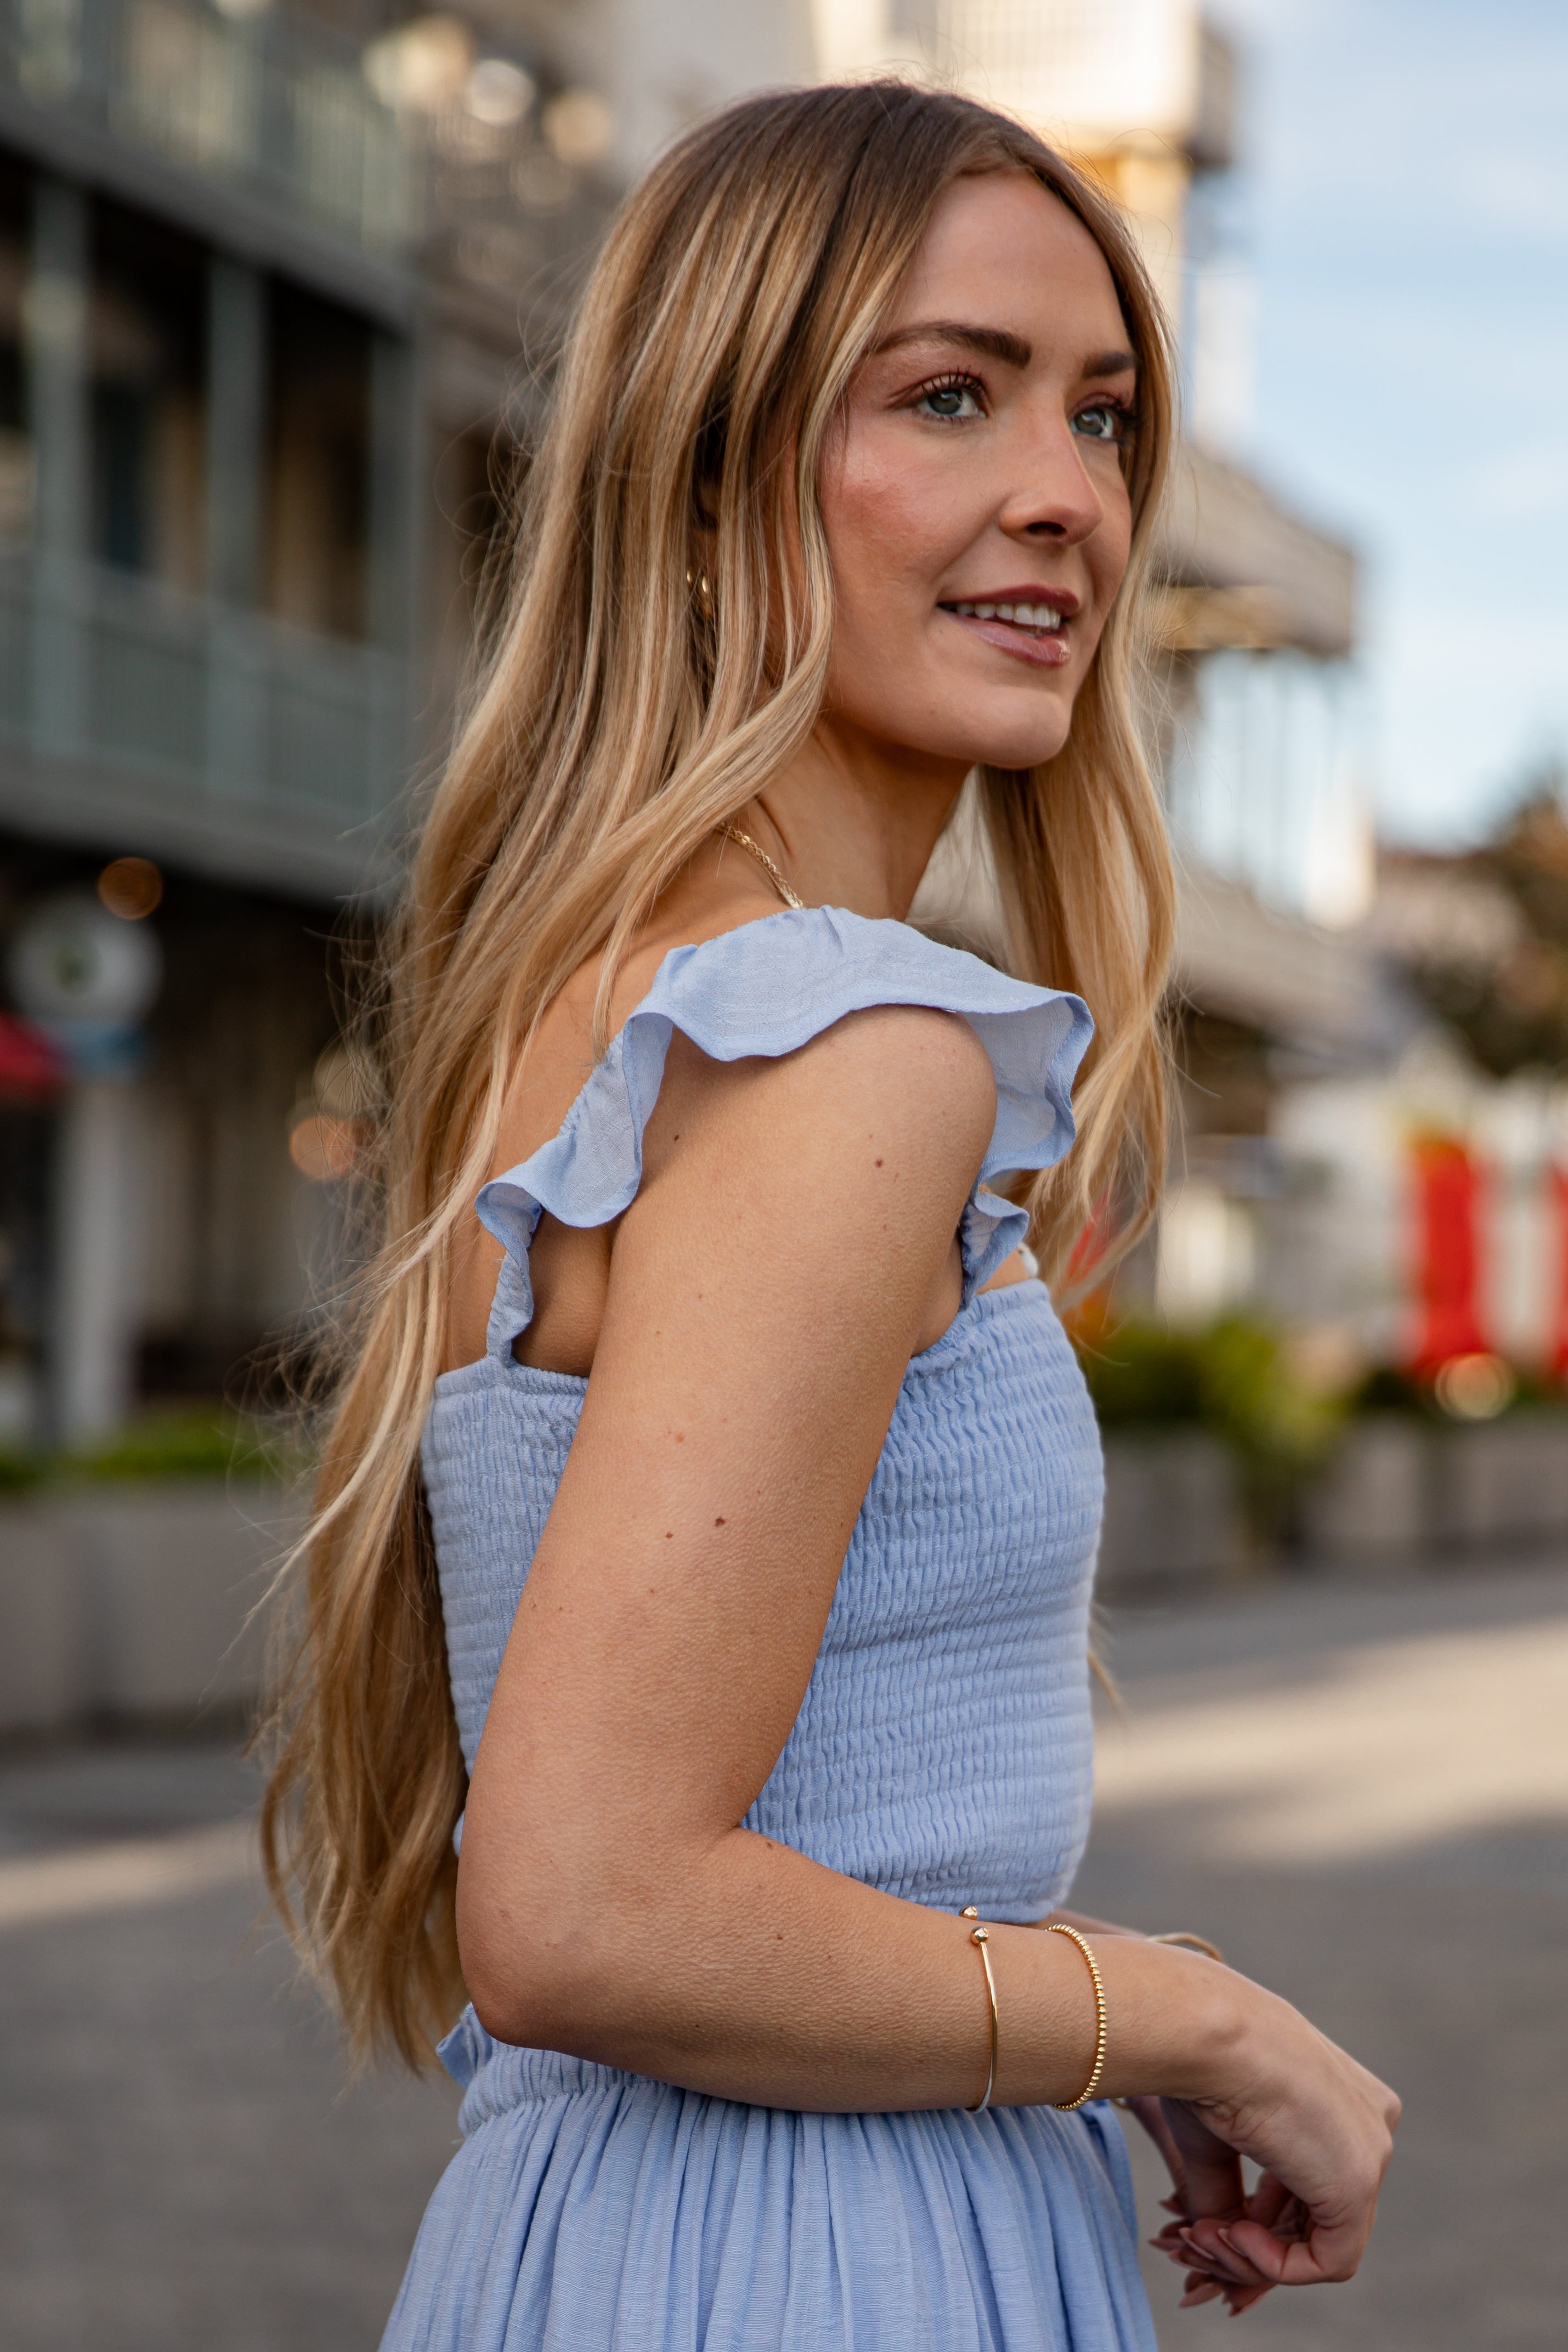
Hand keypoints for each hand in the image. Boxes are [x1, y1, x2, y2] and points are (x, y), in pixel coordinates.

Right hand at [1129, 1975, 1398, 2316]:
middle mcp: (1371, 2124)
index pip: (1313, 2184)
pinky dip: (1274, 2263)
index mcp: (1345, 2099)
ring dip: (1254, 2256)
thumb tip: (1216, 2243)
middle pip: (1321, 2218)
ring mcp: (1370, 2154)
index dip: (1260, 2219)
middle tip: (1195, 2245)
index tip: (1207, 2229)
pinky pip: (1327, 2260)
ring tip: (1200, 2236)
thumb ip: (1229, 2195)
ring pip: (1324, 2246)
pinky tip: (1231, 2234)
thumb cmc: (1203, 2064)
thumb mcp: (1218, 2138)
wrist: (1206, 2031)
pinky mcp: (1356, 2184)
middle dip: (1255, 2247)